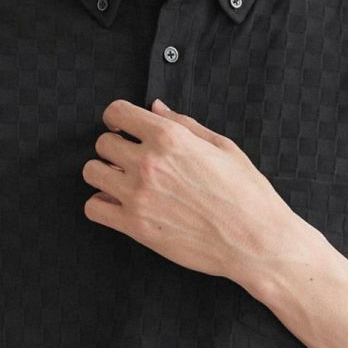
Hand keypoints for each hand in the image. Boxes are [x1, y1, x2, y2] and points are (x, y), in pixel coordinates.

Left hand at [82, 97, 305, 284]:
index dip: (117, 118)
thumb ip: (184, 124)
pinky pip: (93, 208)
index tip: (122, 128)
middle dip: (114, 148)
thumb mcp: (223, 147)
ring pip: (92, 173)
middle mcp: (148, 163)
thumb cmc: (247, 193)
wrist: (255, 240)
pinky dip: (101, 205)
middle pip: (103, 144)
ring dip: (104, 175)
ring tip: (123, 182)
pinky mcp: (135, 226)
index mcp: (170, 138)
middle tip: (130, 160)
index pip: (117, 112)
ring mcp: (138, 195)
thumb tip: (155, 108)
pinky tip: (119, 205)